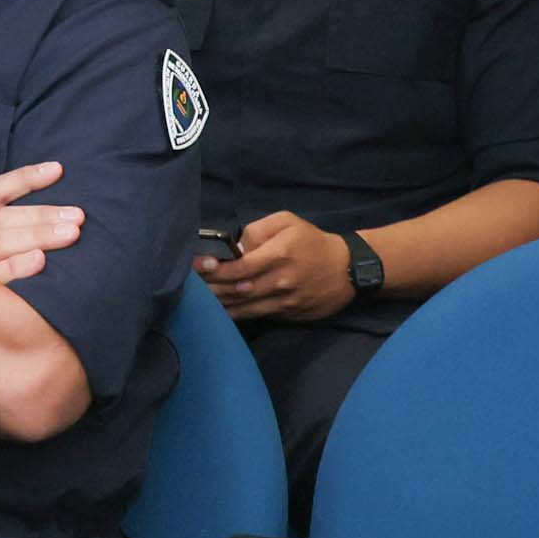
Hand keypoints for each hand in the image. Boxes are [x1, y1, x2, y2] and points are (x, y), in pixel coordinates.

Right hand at [0, 161, 82, 283]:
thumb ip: (16, 241)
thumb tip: (64, 222)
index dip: (25, 179)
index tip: (58, 169)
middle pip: (2, 218)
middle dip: (43, 214)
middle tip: (78, 216)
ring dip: (38, 234)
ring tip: (71, 234)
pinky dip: (17, 267)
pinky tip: (40, 263)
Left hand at [202, 211, 360, 323]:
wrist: (348, 270)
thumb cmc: (312, 241)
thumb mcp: (288, 222)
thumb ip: (257, 229)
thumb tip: (235, 247)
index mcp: (280, 254)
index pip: (240, 267)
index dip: (216, 269)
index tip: (198, 266)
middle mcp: (281, 280)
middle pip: (238, 289)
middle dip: (211, 287)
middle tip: (191, 284)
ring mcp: (285, 301)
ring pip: (245, 307)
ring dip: (220, 304)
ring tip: (198, 299)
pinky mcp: (289, 315)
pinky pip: (257, 316)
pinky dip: (236, 314)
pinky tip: (220, 311)